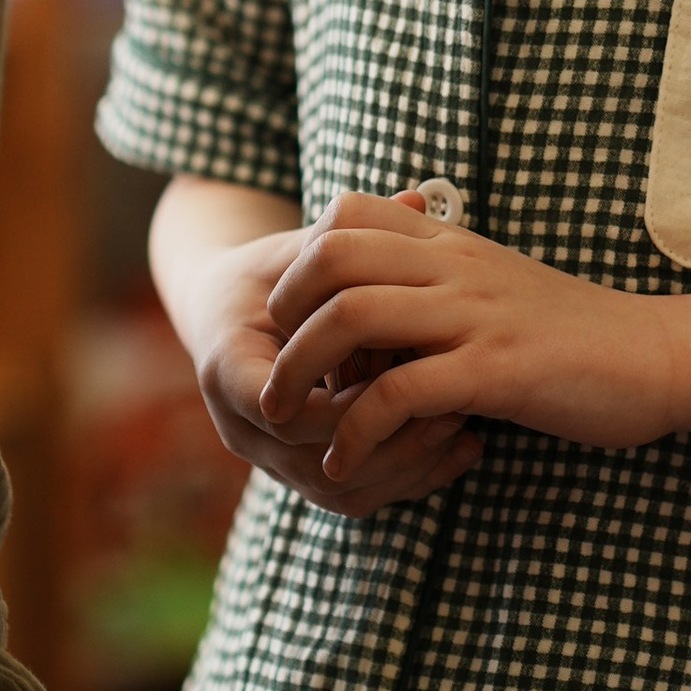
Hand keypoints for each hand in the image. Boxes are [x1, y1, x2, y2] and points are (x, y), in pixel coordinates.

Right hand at [175, 218, 482, 520]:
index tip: (398, 371)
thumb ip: (353, 231)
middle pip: (314, 463)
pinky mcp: (302, 472)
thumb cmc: (280, 272)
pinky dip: (409, 479)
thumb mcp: (306, 248)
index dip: (339, 402)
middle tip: (450, 409)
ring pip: (340, 490)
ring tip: (463, 429)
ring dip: (405, 465)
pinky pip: (356, 497)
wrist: (242, 315)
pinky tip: (461, 448)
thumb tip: (420, 194)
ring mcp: (271, 458)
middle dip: (386, 439)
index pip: (279, 408)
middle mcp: (241, 426)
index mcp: (227, 366)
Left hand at [263, 193, 674, 480]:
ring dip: (301, 372)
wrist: (658, 356)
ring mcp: (475, 316)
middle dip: (283, 315)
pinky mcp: (495, 371)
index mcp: (452, 244)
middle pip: (330, 256)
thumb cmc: (577, 333)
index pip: (347, 213)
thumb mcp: (499, 287)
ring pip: (351, 317)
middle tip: (276, 370)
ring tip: (287, 418)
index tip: (298, 318)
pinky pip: (398, 393)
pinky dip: (354, 431)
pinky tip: (344, 461)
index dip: (302, 260)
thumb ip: (442, 284)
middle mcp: (455, 268)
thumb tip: (379, 307)